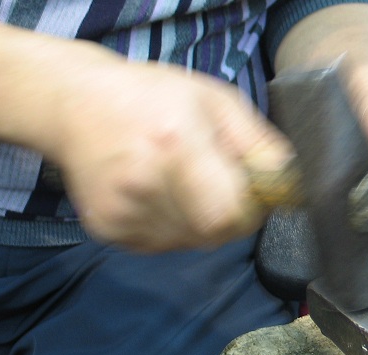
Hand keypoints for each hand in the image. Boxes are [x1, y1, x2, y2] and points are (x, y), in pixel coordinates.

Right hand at [48, 47, 291, 250]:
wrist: (76, 104)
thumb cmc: (154, 96)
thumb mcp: (217, 101)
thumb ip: (259, 145)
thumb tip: (292, 185)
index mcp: (177, 145)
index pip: (230, 214)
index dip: (250, 210)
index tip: (250, 191)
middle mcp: (145, 183)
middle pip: (214, 234)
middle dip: (230, 215)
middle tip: (216, 181)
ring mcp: (122, 211)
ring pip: (191, 242)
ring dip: (201, 221)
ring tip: (182, 182)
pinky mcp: (107, 229)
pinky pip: (163, 244)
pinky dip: (174, 226)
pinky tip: (159, 192)